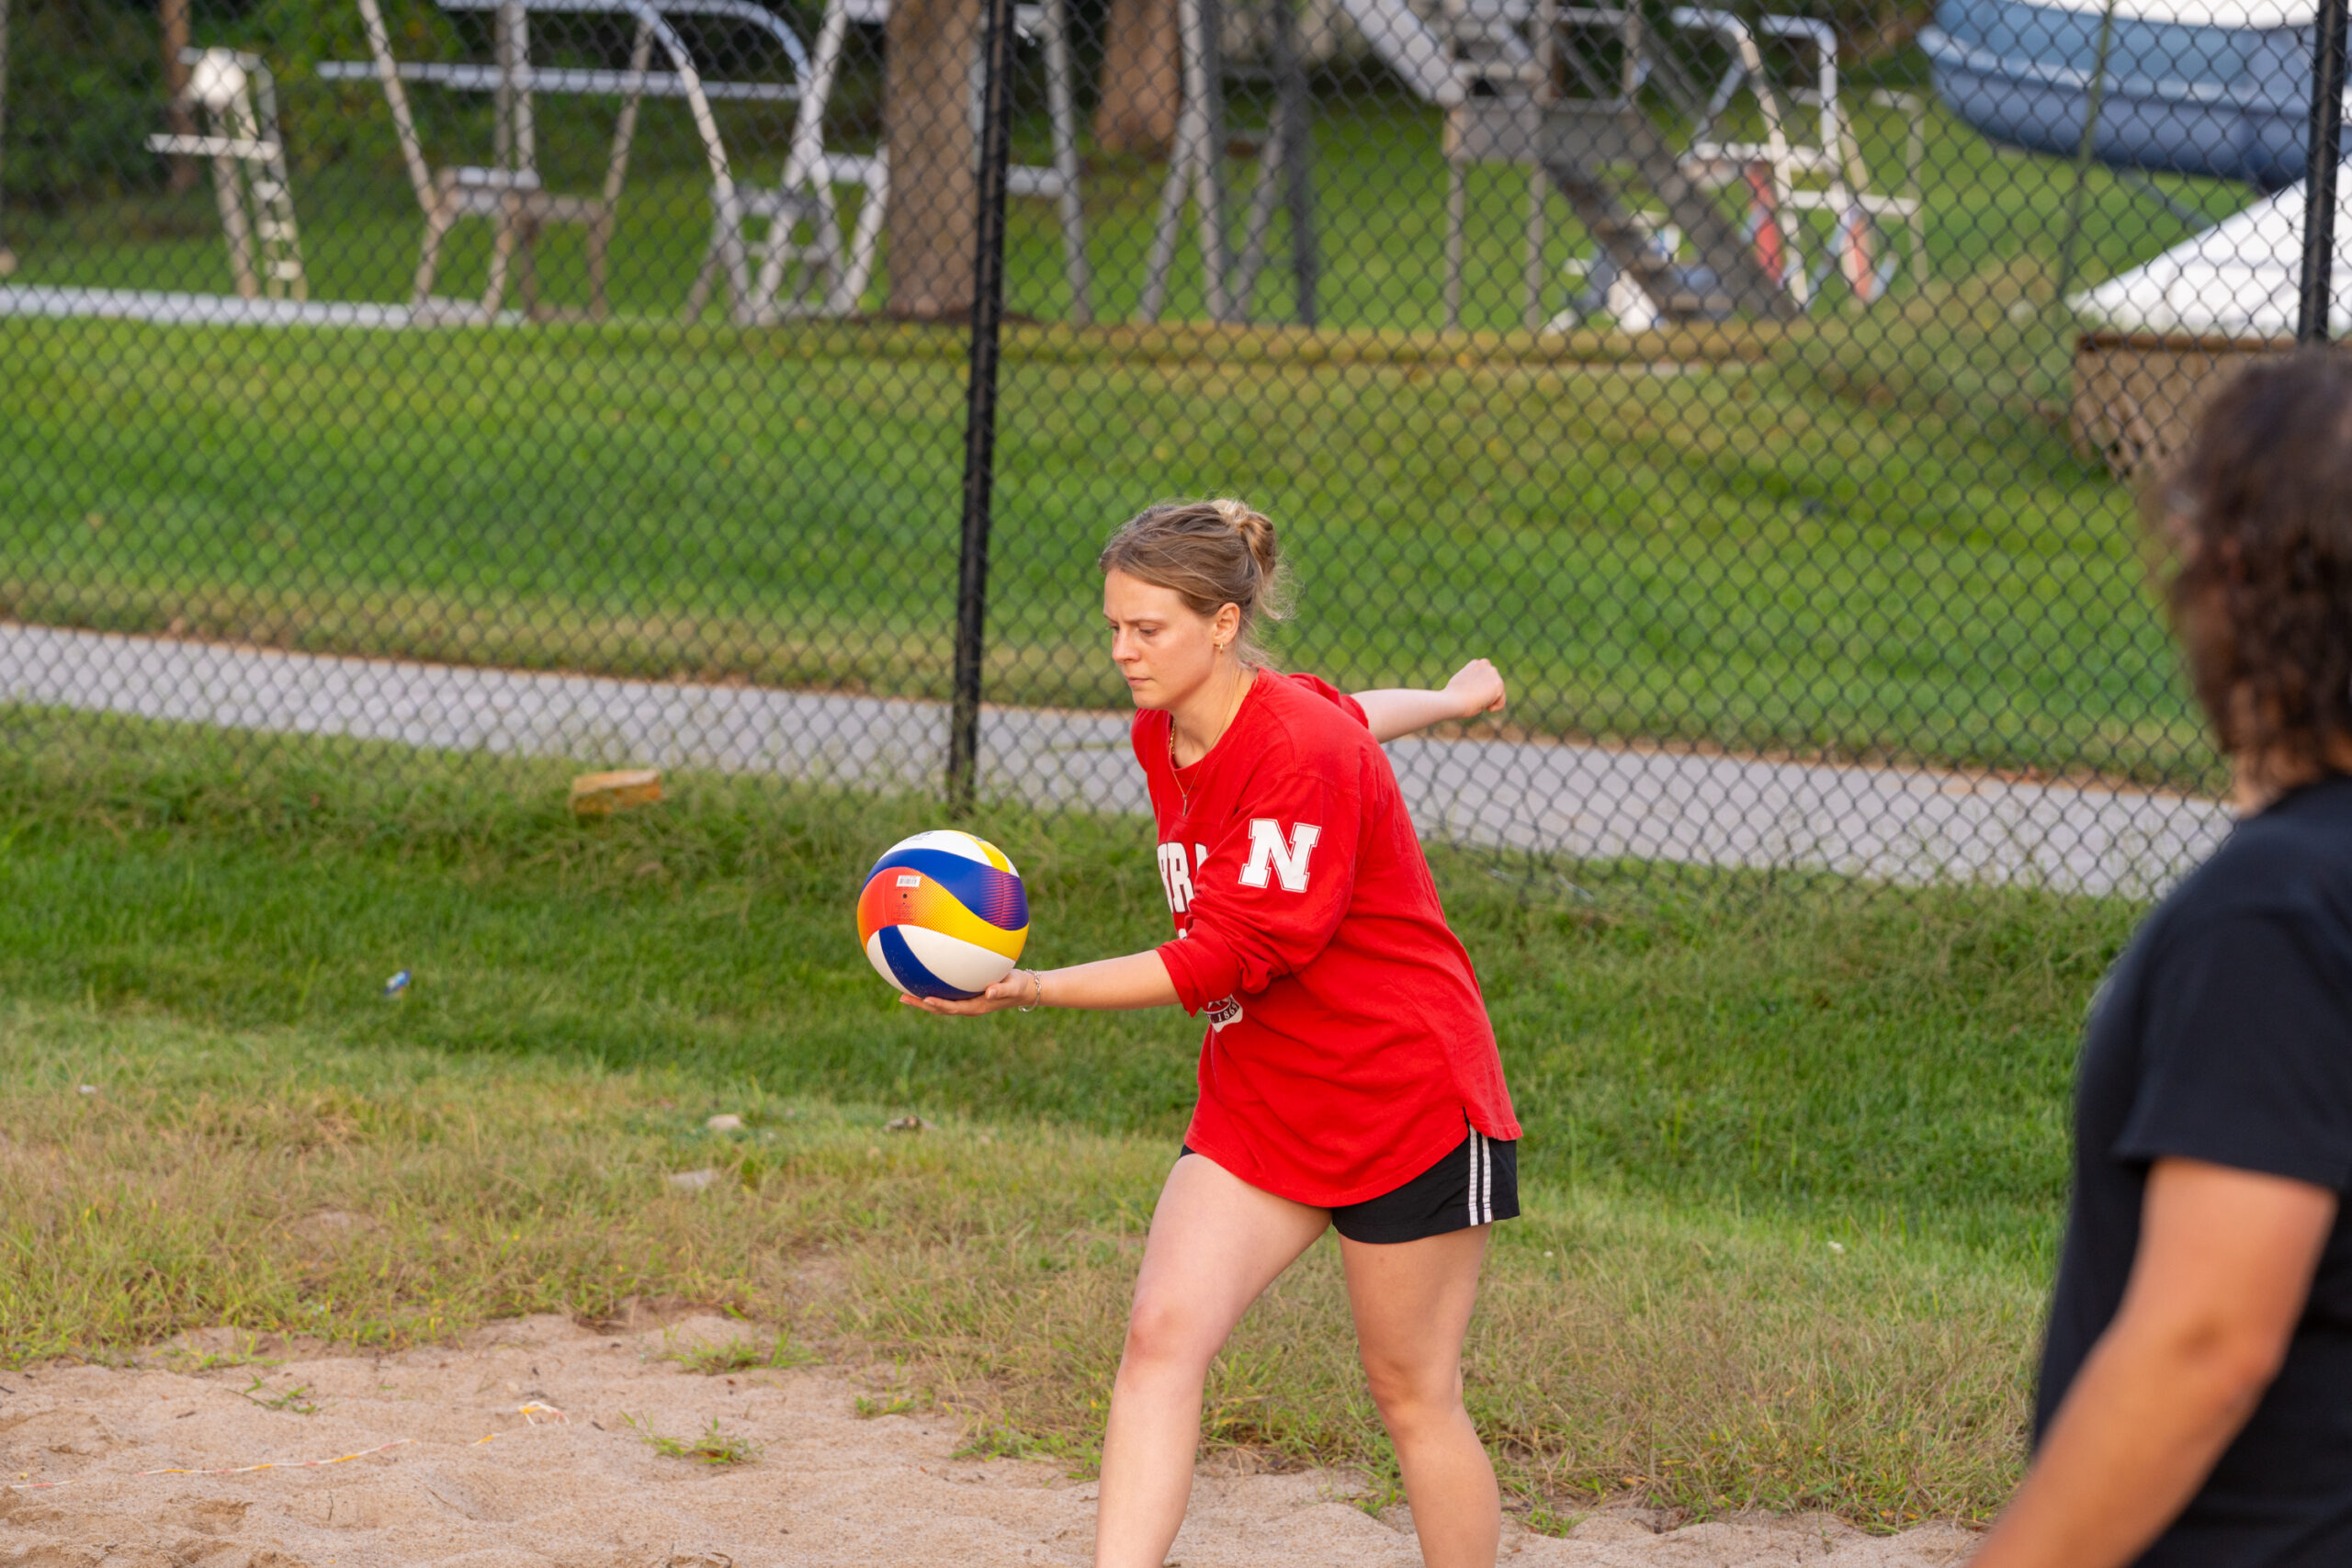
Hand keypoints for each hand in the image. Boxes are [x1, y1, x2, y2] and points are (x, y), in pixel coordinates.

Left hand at [898, 968, 1038, 1016]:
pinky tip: (922, 978)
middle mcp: (967, 1006)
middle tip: (902, 997)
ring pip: (940, 1002)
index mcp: (976, 1006)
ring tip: (903, 992)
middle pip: (939, 1008)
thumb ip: (1001, 990)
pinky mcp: (966, 995)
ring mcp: (965, 1001)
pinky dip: (932, 989)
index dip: (938, 1005)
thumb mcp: (1013, 986)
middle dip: (920, 1004)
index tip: (925, 999)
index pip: (953, 1008)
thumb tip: (989, 992)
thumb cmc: (1018, 985)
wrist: (1023, 988)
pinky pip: (946, 993)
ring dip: (921, 1000)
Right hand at [1445, 659, 1506, 720]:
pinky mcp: (1498, 684)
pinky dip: (1493, 708)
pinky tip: (1483, 706)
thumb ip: (1472, 681)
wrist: (1452, 701)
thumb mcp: (1461, 684)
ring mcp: (1493, 673)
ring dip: (1488, 701)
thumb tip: (1477, 687)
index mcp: (1476, 663)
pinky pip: (1501, 703)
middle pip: (1493, 686)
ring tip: (1476, 700)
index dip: (1478, 691)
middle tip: (1471, 697)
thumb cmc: (1452, 696)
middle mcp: (1486, 664)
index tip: (1467, 693)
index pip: (1485, 680)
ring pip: (1498, 694)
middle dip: (1485, 695)